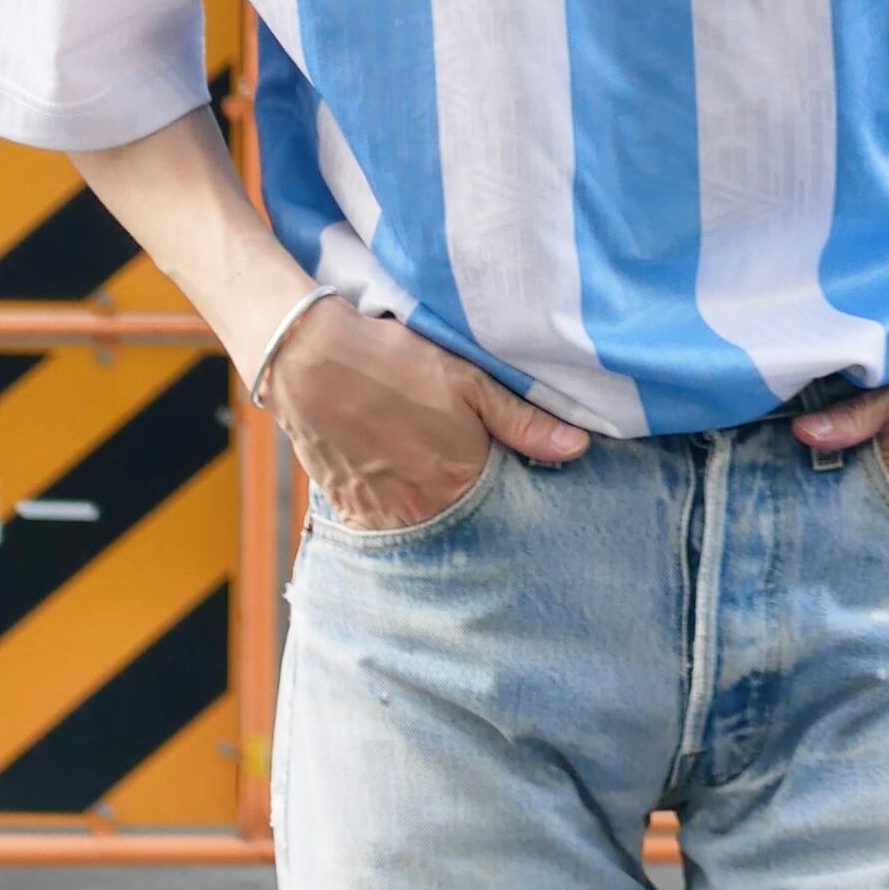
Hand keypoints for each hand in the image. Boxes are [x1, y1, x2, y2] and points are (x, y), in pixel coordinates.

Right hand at [265, 296, 588, 531]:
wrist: (310, 360)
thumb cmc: (394, 362)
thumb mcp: (468, 380)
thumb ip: (523, 421)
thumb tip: (578, 448)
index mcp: (461, 482)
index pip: (501, 507)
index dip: (504, 488)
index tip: (503, 471)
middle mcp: (423, 512)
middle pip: (461, 523)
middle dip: (468, 504)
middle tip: (455, 465)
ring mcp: (382, 518)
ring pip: (421, 528)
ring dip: (429, 510)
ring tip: (423, 470)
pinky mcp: (348, 512)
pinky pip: (381, 529)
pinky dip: (392, 511)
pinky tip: (392, 477)